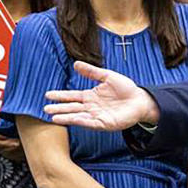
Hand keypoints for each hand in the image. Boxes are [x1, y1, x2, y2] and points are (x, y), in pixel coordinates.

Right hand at [43, 61, 158, 130]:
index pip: (72, 96)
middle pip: (72, 107)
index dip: (61, 96)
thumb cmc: (126, 89)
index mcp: (91, 96)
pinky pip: (90, 123)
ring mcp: (97, 116)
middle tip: (46, 108)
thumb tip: (76, 64)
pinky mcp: (104, 123)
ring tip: (53, 117)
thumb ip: (92, 72)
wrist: (141, 100)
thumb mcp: (108, 76)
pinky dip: (81, 121)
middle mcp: (91, 107)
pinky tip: (72, 120)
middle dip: (59, 108)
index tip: (48, 95)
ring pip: (78, 116)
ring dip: (66, 117)